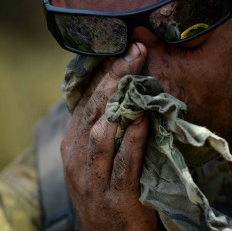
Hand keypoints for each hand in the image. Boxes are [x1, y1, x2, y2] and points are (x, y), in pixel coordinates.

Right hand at [61, 43, 157, 229]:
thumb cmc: (109, 190)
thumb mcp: (98, 159)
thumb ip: (105, 130)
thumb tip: (124, 94)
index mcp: (74, 145)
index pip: (87, 101)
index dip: (105, 74)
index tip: (125, 49)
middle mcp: (78, 159)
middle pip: (94, 110)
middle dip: (114, 78)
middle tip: (135, 50)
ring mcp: (94, 179)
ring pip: (103, 132)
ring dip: (121, 101)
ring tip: (138, 74)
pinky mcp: (115, 196)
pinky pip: (124, 163)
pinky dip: (133, 139)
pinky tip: (143, 118)